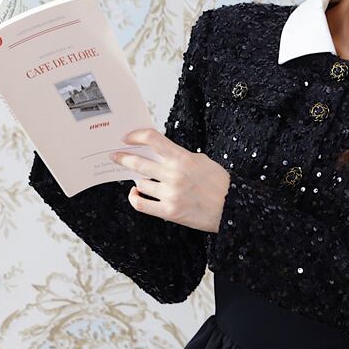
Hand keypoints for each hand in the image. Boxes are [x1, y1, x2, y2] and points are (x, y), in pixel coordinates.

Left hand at [110, 128, 229, 232]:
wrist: (232, 208)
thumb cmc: (219, 184)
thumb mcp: (202, 161)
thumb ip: (180, 156)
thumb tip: (160, 153)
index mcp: (183, 158)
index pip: (152, 139)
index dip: (136, 136)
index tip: (127, 138)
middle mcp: (174, 175)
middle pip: (139, 162)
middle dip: (123, 158)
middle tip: (115, 156)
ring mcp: (170, 194)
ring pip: (141, 183)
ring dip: (138, 180)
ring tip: (140, 179)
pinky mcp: (169, 212)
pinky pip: (141, 204)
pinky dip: (135, 198)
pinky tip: (135, 193)